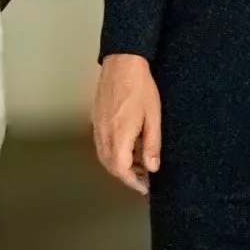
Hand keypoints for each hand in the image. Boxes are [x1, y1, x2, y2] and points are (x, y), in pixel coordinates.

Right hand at [92, 53, 161, 195]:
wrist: (122, 63)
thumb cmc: (140, 87)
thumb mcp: (153, 117)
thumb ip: (152, 144)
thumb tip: (152, 167)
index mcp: (119, 136)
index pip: (121, 170)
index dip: (132, 182)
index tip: (144, 186)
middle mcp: (104, 134)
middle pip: (110, 166)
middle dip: (126, 175)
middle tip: (143, 177)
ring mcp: (97, 126)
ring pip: (104, 155)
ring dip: (118, 164)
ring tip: (137, 163)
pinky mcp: (96, 118)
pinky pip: (101, 143)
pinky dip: (112, 152)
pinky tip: (126, 146)